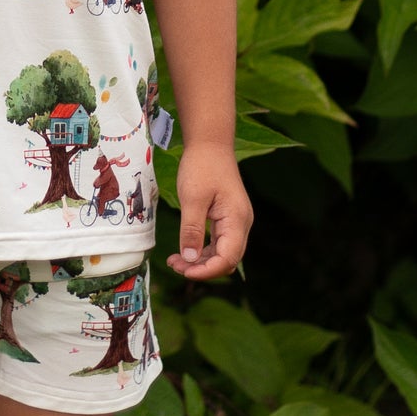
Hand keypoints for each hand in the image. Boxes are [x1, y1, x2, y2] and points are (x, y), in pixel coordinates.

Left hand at [166, 140, 251, 280]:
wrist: (210, 144)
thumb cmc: (202, 167)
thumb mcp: (192, 198)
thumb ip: (191, 230)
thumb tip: (189, 259)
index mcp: (237, 220)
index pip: (227, 258)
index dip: (206, 271)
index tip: (183, 271)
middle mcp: (241, 224)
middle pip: (227, 260)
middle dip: (202, 269)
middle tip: (175, 266)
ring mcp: (236, 222)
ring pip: (223, 253)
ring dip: (201, 262)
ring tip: (175, 261)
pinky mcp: (227, 219)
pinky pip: (218, 243)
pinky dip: (203, 251)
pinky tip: (184, 251)